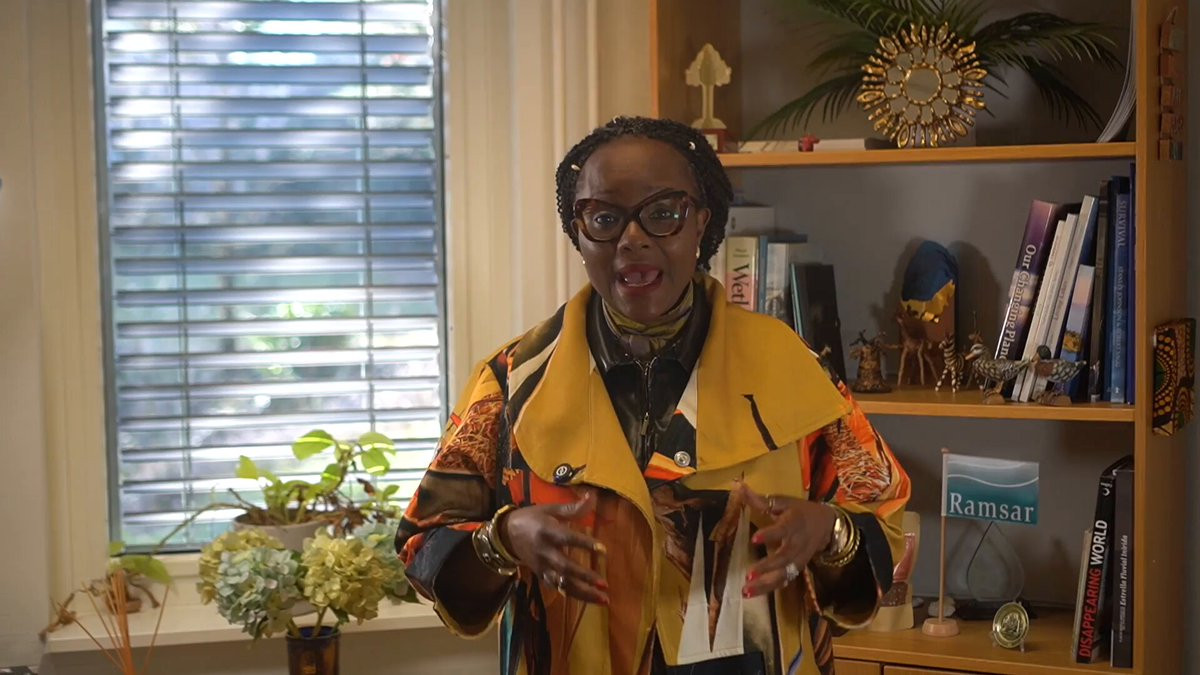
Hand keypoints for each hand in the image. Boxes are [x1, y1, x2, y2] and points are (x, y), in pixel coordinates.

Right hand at [500, 491, 608, 604]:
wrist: (506, 535)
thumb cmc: (532, 519)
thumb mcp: (550, 509)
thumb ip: (572, 508)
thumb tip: (593, 497)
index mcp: (547, 531)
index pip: (568, 539)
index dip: (585, 544)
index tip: (603, 550)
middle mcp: (545, 551)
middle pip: (565, 567)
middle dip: (584, 577)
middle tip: (604, 583)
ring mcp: (542, 566)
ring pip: (562, 583)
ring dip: (583, 593)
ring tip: (602, 599)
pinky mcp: (541, 575)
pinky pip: (557, 588)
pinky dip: (572, 594)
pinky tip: (589, 600)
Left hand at [739, 483, 835, 597]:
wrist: (827, 525)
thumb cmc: (800, 511)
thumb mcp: (784, 502)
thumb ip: (761, 501)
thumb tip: (739, 487)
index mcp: (794, 523)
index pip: (782, 530)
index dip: (770, 534)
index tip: (754, 539)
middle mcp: (798, 543)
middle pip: (784, 557)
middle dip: (767, 567)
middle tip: (748, 575)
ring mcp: (799, 559)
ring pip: (784, 574)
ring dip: (765, 584)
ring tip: (746, 590)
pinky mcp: (798, 568)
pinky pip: (785, 580)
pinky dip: (770, 588)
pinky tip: (753, 594)